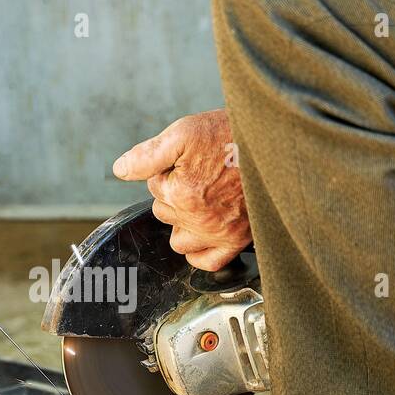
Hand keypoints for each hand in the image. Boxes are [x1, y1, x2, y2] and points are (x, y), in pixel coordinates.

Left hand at [113, 109, 251, 270]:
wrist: (273, 144)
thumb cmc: (232, 136)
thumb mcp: (185, 132)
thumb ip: (148, 154)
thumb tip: (121, 170)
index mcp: (181, 192)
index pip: (154, 187)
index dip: (167, 170)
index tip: (187, 160)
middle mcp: (198, 218)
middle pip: (164, 213)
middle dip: (173, 195)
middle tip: (198, 175)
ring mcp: (218, 232)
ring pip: (179, 240)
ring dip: (182, 223)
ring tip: (201, 200)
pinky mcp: (237, 239)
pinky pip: (209, 261)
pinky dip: (200, 253)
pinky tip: (201, 235)